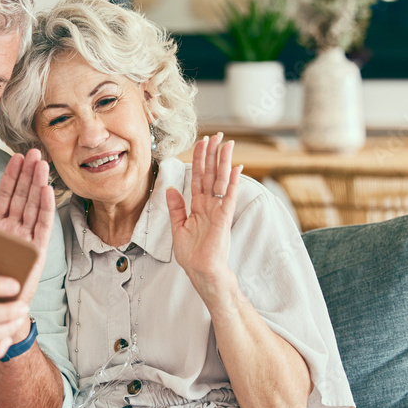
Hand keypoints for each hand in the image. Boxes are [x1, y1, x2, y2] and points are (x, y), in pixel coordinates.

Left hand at [0, 149, 54, 303]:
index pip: (4, 197)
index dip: (10, 178)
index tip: (16, 158)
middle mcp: (13, 233)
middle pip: (22, 197)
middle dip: (28, 174)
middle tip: (34, 152)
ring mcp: (26, 242)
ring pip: (34, 207)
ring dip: (38, 185)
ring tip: (42, 164)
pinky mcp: (36, 254)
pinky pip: (42, 227)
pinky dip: (45, 208)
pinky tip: (46, 190)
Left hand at [166, 133, 242, 297]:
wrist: (201, 272)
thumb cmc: (192, 254)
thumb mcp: (178, 227)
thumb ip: (176, 207)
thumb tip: (171, 188)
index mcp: (197, 206)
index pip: (198, 178)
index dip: (199, 160)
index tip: (202, 143)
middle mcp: (209, 205)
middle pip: (211, 174)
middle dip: (213, 154)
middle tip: (217, 135)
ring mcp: (218, 210)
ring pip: (221, 181)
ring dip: (224, 162)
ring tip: (227, 144)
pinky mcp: (224, 218)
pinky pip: (229, 196)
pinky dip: (233, 182)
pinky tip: (236, 167)